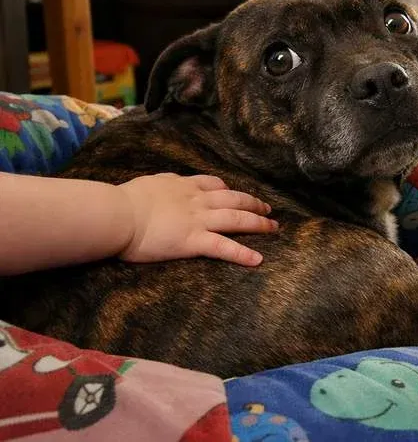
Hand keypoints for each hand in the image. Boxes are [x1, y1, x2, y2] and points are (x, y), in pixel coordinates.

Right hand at [117, 174, 277, 266]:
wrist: (118, 214)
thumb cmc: (124, 200)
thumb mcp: (148, 183)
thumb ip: (162, 185)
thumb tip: (163, 186)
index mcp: (184, 186)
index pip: (214, 185)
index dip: (229, 190)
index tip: (237, 193)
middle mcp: (197, 201)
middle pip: (234, 199)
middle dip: (254, 203)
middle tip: (268, 209)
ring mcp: (198, 220)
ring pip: (237, 219)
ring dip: (259, 223)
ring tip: (274, 228)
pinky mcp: (194, 241)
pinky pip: (224, 247)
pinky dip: (243, 253)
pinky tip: (257, 259)